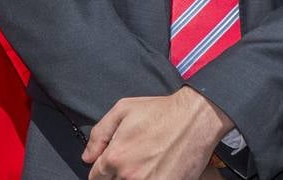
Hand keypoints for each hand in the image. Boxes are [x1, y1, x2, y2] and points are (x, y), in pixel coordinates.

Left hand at [82, 87, 231, 179]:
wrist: (196, 119)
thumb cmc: (161, 112)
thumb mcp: (123, 110)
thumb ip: (99, 134)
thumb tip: (87, 157)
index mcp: (116, 157)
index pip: (96, 177)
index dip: (103, 169)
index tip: (113, 163)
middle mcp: (130, 175)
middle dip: (118, 174)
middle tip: (134, 160)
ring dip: (134, 178)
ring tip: (146, 164)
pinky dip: (153, 178)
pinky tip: (158, 168)